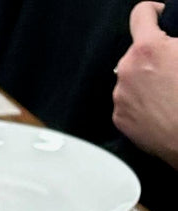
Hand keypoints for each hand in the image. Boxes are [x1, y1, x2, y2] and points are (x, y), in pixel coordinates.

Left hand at [113, 2, 177, 167]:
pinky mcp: (119, 118)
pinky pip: (128, 100)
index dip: (154, 11)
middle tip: (172, 65)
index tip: (159, 16)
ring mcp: (120, 97)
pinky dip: (140, 100)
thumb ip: (176, 41)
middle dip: (153, 53)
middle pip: (136, 51)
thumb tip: (172, 40)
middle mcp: (127, 71)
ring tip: (167, 90)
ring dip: (146, 78)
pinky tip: (159, 106)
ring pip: (131, 77)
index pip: (141, 14)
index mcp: (147, 49)